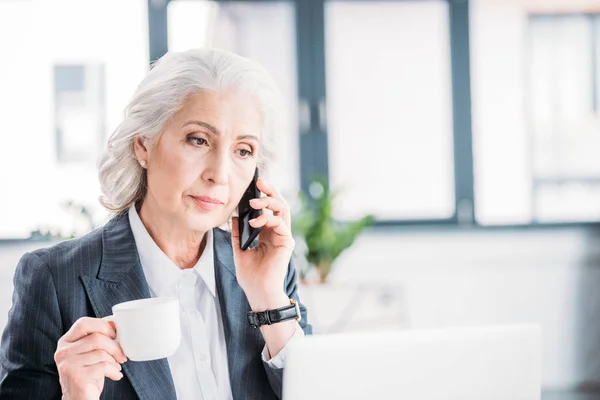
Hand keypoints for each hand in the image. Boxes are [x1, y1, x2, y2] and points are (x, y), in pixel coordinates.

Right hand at [54, 317, 127, 399]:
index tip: (114, 334)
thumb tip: (114, 322)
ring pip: (101, 353)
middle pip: (96, 338)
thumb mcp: (90, 353)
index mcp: (65, 342)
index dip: (102, 325)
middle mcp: (63, 352)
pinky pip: (103, 366)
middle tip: (122, 355)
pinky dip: (114, 371)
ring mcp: (67, 364)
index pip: (83, 323)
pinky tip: (115, 375)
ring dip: (114, 360)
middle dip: (114, 346)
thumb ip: (97, 338)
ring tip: (116, 366)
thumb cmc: (89, 374)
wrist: (80, 399)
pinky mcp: (76, 376)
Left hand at [232, 177, 293, 309]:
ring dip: (269, 201)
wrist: (258, 292)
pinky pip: (280, 223)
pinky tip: (254, 222)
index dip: (264, 195)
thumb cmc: (250, 275)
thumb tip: (234, 216)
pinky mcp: (287, 242)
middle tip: (260, 181)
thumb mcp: (239, 250)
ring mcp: (284, 236)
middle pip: (279, 204)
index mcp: (267, 233)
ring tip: (254, 201)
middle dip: (271, 190)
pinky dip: (267, 218)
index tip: (254, 184)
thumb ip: (238, 233)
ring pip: (283, 209)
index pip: (269, 208)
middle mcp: (278, 232)